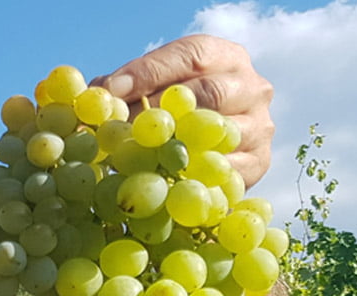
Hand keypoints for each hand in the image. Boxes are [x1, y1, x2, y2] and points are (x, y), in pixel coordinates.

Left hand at [93, 34, 274, 187]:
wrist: (212, 147)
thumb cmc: (169, 109)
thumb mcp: (150, 89)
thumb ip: (123, 88)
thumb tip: (96, 98)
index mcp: (223, 56)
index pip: (190, 55)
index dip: (149, 71)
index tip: (113, 90)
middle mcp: (250, 85)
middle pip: (210, 92)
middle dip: (163, 111)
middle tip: (124, 130)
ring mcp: (260, 124)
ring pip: (221, 133)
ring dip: (177, 147)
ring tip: (138, 158)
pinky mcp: (259, 161)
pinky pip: (228, 171)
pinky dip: (192, 176)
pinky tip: (163, 180)